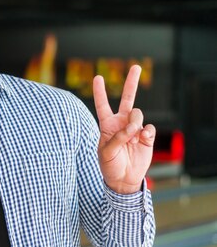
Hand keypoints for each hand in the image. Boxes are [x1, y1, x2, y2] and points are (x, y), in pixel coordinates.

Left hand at [93, 65, 155, 193]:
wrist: (124, 179)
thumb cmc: (110, 166)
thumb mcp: (107, 152)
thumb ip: (118, 137)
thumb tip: (133, 128)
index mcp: (107, 125)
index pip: (102, 105)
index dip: (100, 92)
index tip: (97, 77)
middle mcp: (121, 123)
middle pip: (127, 99)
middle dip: (131, 82)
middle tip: (136, 67)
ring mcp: (135, 128)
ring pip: (138, 114)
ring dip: (135, 123)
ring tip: (133, 136)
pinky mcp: (146, 136)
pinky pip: (149, 127)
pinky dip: (146, 133)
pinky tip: (142, 141)